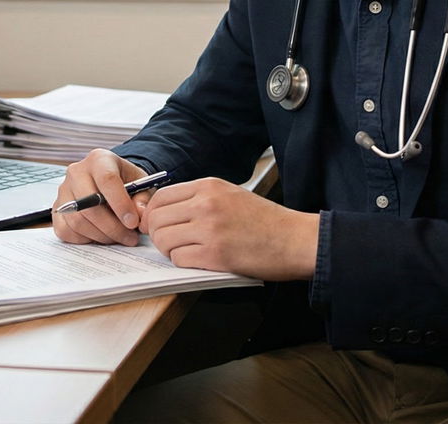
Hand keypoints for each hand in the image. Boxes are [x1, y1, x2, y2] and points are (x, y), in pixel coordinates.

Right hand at [51, 148, 152, 246]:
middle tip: (130, 237)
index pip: (107, 180)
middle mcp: (77, 172)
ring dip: (102, 236)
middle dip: (112, 227)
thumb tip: (140, 215)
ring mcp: (63, 191)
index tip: (133, 222)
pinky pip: (66, 231)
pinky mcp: (57, 209)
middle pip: (89, 205)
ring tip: (119, 237)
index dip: (120, 204)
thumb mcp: (141, 185)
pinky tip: (101, 235)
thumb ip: (143, 200)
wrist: (110, 183)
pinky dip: (85, 239)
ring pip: (78, 221)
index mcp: (99, 159)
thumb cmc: (126, 182)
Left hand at [140, 178, 318, 280]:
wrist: (294, 239)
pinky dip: (183, 262)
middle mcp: (206, 204)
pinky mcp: (215, 255)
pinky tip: (199, 260)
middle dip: (157, 234)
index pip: (161, 196)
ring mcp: (209, 229)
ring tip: (185, 252)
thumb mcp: (230, 195)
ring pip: (164, 239)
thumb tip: (163, 212)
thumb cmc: (266, 221)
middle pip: (157, 218)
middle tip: (169, 242)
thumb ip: (199, 199)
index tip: (158, 225)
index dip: (153, 214)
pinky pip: (179, 258)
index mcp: (209, 186)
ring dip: (169, 250)